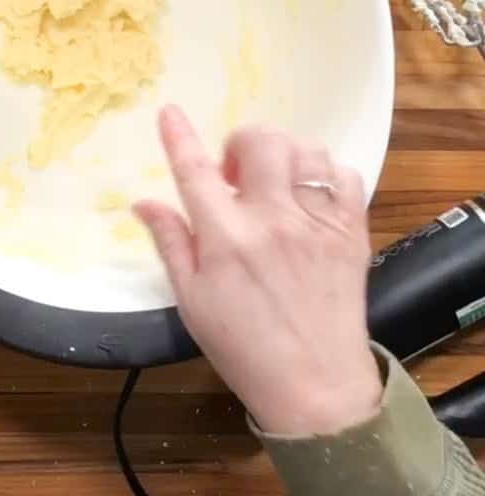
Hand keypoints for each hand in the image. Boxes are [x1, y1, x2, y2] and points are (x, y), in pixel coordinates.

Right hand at [133, 106, 381, 434]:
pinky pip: (345, 175)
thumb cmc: (242, 345)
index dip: (178, 136)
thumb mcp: (191, 298)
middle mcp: (274, 220)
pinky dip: (323, 173)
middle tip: (234, 175)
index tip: (169, 111)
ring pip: (305, 151)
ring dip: (282, 155)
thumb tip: (143, 202)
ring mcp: (318, 223)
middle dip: (240, 143)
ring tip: (272, 182)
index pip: (195, 170)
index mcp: (227, 238)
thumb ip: (171, 242)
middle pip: (260, 142)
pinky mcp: (351, 232)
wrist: (313, 384)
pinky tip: (307, 194)